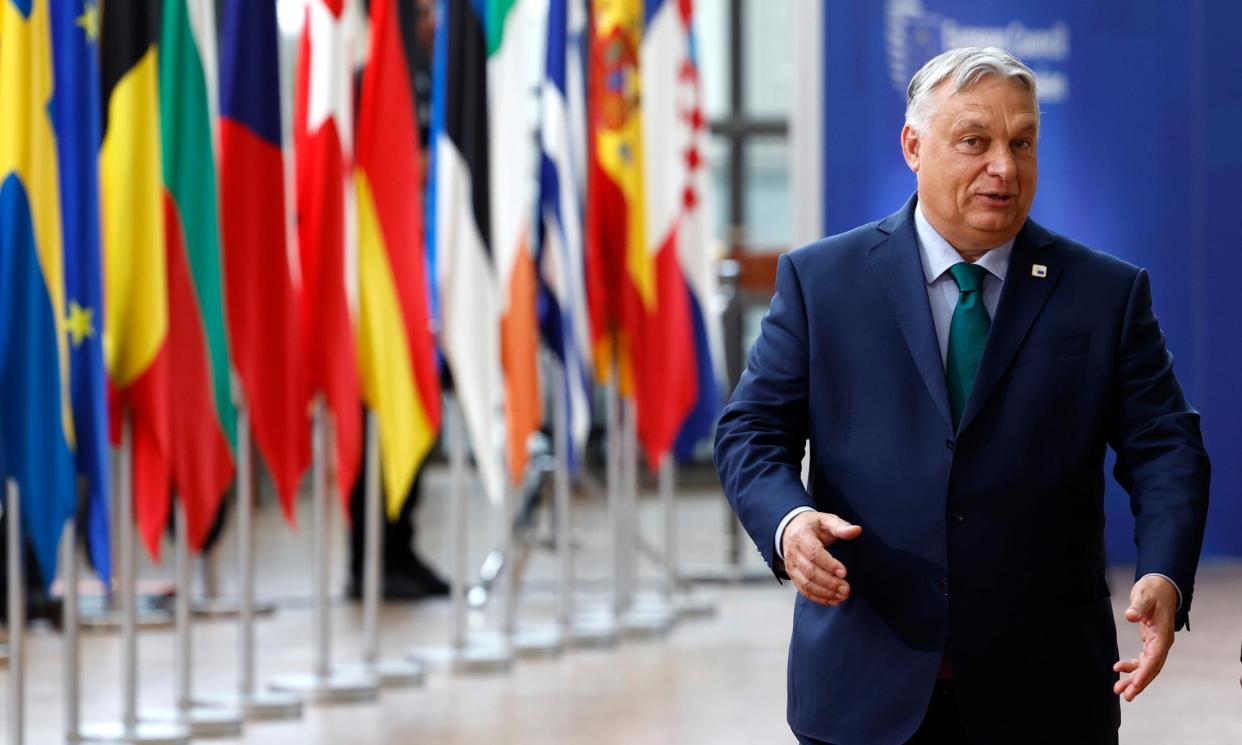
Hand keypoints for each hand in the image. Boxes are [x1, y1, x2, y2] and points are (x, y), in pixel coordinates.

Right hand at [781, 511, 861, 606]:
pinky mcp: (792, 575)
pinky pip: (803, 590)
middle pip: (810, 571)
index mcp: (802, 536)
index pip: (814, 553)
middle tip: (846, 588)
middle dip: (829, 582)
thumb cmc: (811, 525)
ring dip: (824, 593)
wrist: (790, 528)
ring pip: (806, 583)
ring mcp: (791, 565)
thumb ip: (840, 526)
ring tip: (841, 596)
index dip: (829, 564)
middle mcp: (794, 552)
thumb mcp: (826, 520)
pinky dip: (818, 598)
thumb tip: (856, 530)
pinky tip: (832, 601)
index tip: (844, 572)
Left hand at [1113, 575, 1177, 700]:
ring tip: (1118, 689)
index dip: (1146, 673)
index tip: (1136, 685)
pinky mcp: (1150, 640)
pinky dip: (1132, 666)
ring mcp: (1157, 642)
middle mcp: (1162, 642)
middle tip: (1126, 696)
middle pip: (1152, 668)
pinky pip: (1143, 659)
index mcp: (1163, 634)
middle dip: (1140, 683)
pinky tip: (1118, 669)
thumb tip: (1130, 616)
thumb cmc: (1153, 590)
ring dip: (1134, 678)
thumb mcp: (1144, 596)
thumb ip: (1138, 606)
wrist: (1160, 586)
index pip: (1155, 658)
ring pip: (1147, 666)